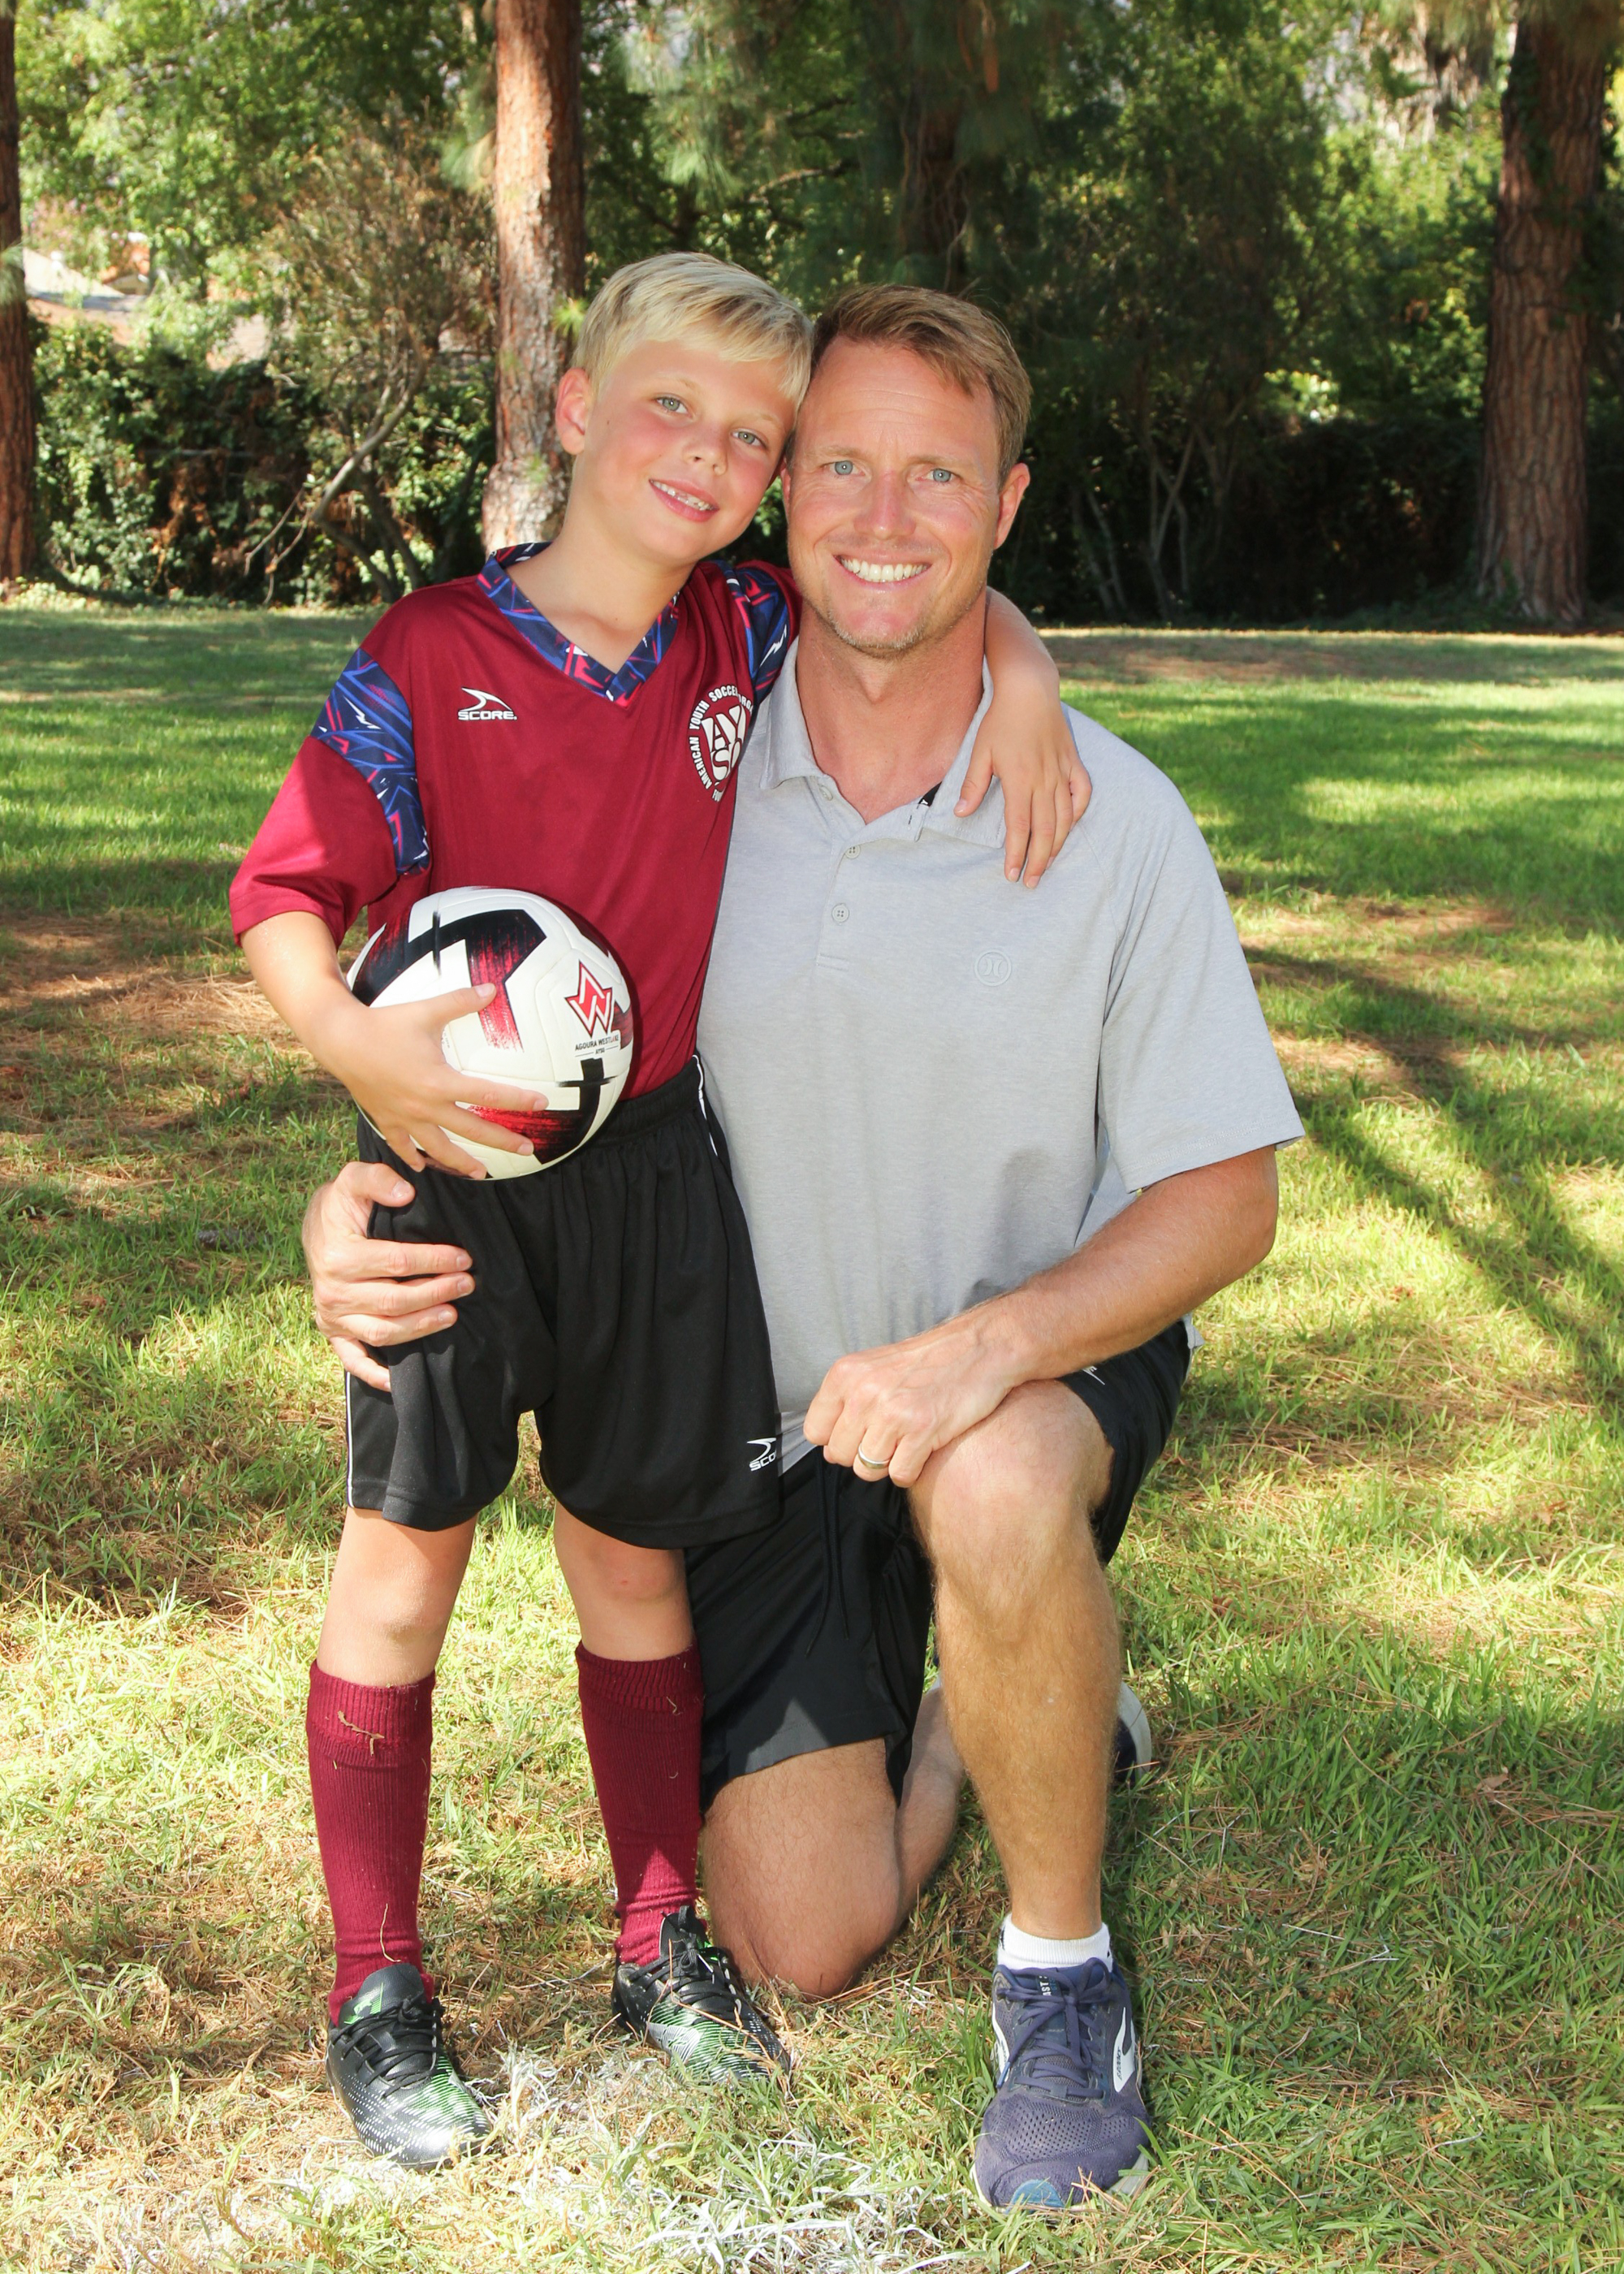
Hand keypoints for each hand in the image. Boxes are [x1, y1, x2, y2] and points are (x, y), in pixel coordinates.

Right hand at [302, 1163, 474, 1388]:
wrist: (316, 1227)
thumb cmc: (342, 1204)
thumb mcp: (353, 1178)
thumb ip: (378, 1178)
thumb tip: (406, 1193)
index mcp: (338, 1255)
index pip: (397, 1262)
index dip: (434, 1260)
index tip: (463, 1257)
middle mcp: (332, 1291)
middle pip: (395, 1301)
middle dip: (436, 1293)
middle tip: (467, 1284)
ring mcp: (332, 1316)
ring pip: (383, 1332)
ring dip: (421, 1327)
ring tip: (453, 1315)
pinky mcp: (333, 1332)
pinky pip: (353, 1359)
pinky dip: (374, 1374)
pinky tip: (399, 1381)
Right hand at [311, 982, 549, 1176]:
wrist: (340, 1040)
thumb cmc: (385, 1024)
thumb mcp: (426, 1010)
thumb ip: (461, 1002)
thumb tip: (493, 988)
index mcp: (439, 1081)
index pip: (487, 1095)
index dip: (518, 1100)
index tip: (542, 1104)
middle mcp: (425, 1106)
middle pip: (472, 1130)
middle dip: (502, 1141)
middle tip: (528, 1150)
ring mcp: (404, 1118)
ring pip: (439, 1148)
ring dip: (462, 1162)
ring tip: (481, 1173)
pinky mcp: (386, 1120)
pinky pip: (402, 1146)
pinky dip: (412, 1158)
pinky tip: (423, 1168)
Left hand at [802, 1308, 1021, 1488]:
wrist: (979, 1347)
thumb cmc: (927, 1362)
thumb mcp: (873, 1366)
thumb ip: (847, 1400)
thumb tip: (828, 1447)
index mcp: (845, 1374)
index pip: (815, 1431)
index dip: (836, 1439)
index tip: (859, 1432)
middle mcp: (863, 1393)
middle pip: (839, 1456)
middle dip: (862, 1454)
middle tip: (889, 1436)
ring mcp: (892, 1412)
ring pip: (867, 1469)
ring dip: (887, 1463)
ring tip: (907, 1440)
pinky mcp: (922, 1430)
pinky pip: (900, 1474)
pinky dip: (912, 1469)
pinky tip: (924, 1447)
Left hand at [958, 699, 1090, 887]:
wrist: (1030, 689)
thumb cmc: (1001, 719)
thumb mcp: (980, 751)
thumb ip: (972, 785)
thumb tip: (960, 814)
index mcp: (1020, 781)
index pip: (1019, 828)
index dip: (1016, 855)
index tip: (1011, 875)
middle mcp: (1044, 781)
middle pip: (1045, 831)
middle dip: (1038, 861)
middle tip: (1030, 882)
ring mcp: (1062, 772)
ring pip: (1065, 818)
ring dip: (1057, 845)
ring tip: (1048, 864)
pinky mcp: (1073, 762)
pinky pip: (1081, 793)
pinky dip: (1077, 812)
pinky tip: (1069, 826)